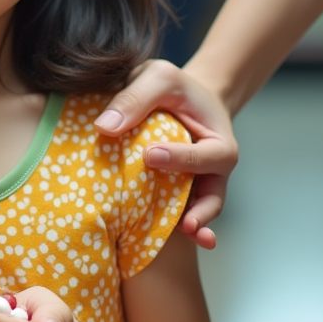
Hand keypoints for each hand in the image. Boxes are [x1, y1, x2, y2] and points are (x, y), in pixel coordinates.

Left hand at [94, 59, 237, 248]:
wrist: (180, 98)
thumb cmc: (174, 87)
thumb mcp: (158, 78)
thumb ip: (135, 98)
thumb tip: (104, 127)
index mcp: (218, 143)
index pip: (204, 156)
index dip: (180, 158)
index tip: (151, 155)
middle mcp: (212, 171)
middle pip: (212, 196)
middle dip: (201, 212)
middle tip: (186, 224)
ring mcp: (196, 187)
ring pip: (197, 212)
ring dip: (192, 227)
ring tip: (183, 238)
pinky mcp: (176, 196)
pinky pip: (175, 215)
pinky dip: (171, 229)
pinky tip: (155, 243)